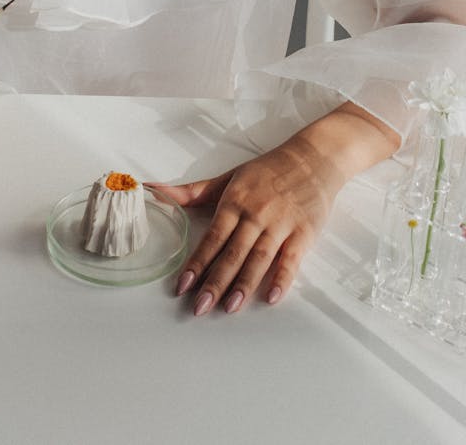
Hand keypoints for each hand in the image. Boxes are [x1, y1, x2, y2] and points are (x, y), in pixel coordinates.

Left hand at [154, 133, 345, 315]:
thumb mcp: (228, 178)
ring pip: (259, 258)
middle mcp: (256, 213)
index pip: (212, 237)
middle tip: (199, 307)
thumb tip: (153, 190)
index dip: (197, 262)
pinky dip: (282, 279)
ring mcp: (281, 223)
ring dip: (244, 284)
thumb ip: (192, 192)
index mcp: (235, 200)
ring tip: (229, 308)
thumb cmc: (266, 171)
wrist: (312, 158)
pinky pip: (291, 259)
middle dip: (215, 281)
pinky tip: (271, 297)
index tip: (182, 286)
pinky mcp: (304, 232)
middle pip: (233, 252)